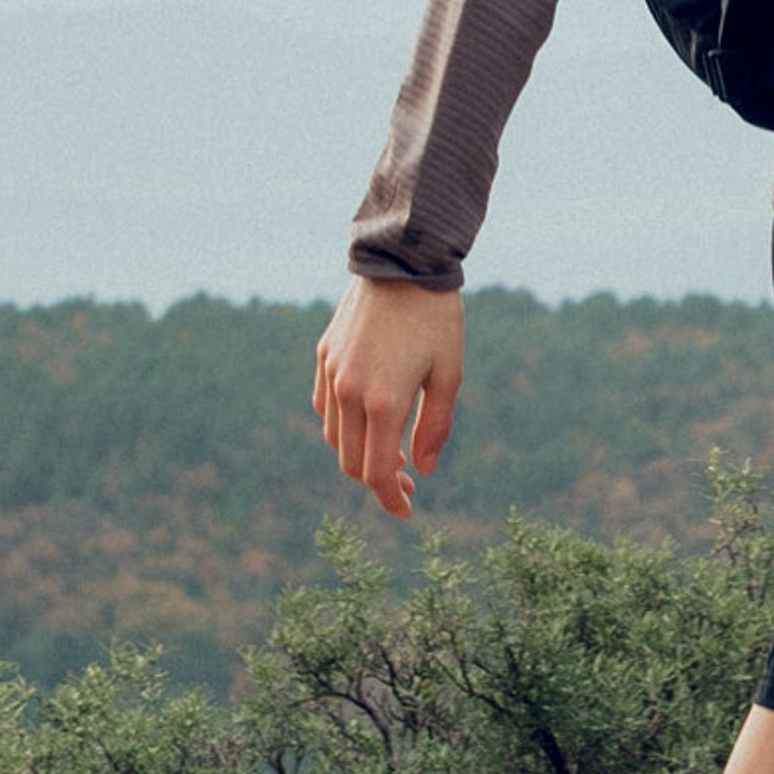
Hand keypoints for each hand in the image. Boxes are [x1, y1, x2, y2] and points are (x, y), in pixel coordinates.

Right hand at [312, 277, 464, 513]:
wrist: (403, 262)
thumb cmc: (436, 318)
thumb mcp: (449, 374)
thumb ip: (435, 426)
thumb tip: (420, 469)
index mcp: (384, 401)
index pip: (376, 472)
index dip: (390, 499)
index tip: (407, 511)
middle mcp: (350, 391)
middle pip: (349, 462)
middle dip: (377, 481)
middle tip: (407, 481)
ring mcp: (332, 373)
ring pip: (333, 436)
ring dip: (358, 454)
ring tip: (391, 451)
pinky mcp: (324, 355)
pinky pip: (324, 406)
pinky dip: (342, 426)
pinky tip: (367, 421)